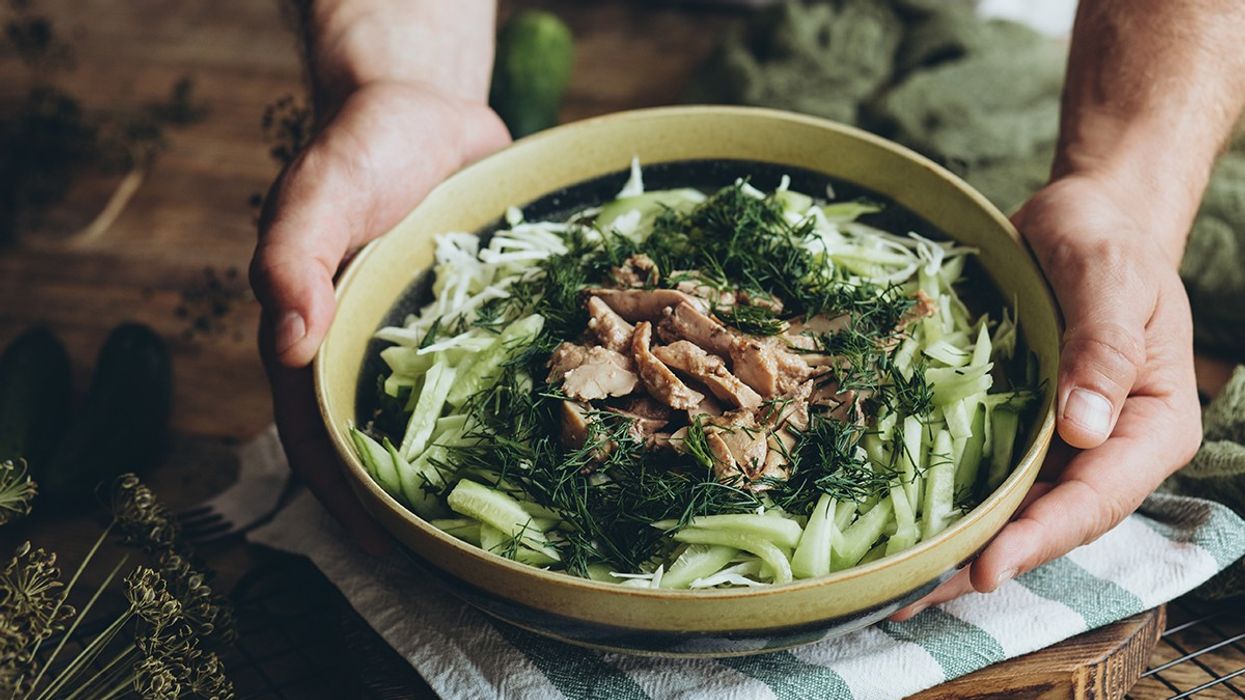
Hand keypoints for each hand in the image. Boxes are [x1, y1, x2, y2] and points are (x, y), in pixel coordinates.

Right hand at [250, 81, 508, 553]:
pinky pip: (490, 374)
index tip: (387, 551)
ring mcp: (425, 340)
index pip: (320, 436)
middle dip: (412, 503)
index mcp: (318, 338)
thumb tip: (288, 340)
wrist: (422, 106)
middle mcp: (370, 351)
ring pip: (442, 419)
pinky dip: (509, 409)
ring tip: (515, 522)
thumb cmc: (359, 146)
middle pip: (384, 442)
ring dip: (466, 467)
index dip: (347, 498)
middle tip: (460, 560)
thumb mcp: (320, 191)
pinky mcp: (474, 319)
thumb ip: (292, 257)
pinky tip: (553, 440)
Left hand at [892, 174, 1201, 618]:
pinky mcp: (1018, 428)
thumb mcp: (1111, 278)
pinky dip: (946, 500)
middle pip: (1049, 521)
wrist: (1081, 218)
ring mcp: (1060, 444)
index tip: (988, 568)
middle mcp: (1107, 449)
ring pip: (1012, 509)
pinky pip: (983, 472)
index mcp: (1151, 427)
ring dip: (958, 545)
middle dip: (986, 561)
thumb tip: (1084, 428)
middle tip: (915, 596)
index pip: (1097, 498)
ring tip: (896, 583)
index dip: (1041, 537)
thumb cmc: (1106, 241)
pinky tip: (899, 525)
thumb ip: (1102, 348)